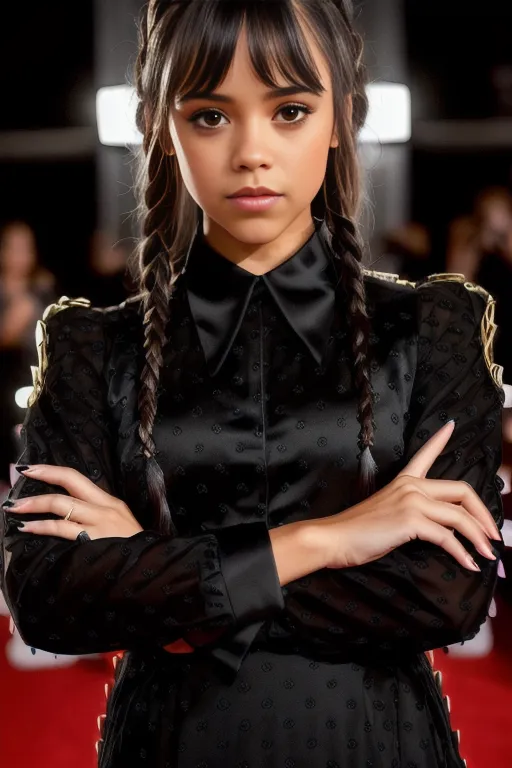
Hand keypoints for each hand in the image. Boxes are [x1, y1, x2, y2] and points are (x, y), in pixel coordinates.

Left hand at [3, 463, 195, 654]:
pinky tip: (28, 528)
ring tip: (15, 508)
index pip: (78, 478)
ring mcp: (100, 522)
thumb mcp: (121, 529)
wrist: (155, 570)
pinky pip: (62, 528)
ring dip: (34, 504)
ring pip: (61, 504)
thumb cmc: (136, 554)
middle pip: (70, 482)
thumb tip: (70, 518)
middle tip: (22, 473)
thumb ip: (100, 520)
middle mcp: (106, 507)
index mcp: (112, 502)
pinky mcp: (94, 539)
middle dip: (43, 475)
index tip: (33, 468)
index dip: (53, 470)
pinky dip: (41, 526)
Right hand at [316, 420, 500, 571]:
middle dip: (484, 515)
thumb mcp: (389, 515)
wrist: (334, 538)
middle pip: (462, 491)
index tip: (451, 425)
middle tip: (493, 535)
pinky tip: (468, 563)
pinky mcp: (410, 520)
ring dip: (479, 538)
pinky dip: (462, 553)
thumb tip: (444, 530)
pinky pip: (447, 537)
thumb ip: (415, 515)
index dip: (440, 440)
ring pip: (460, 516)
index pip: (425, 454)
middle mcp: (411, 486)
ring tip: (487, 554)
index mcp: (404, 481)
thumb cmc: (357, 531)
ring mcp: (411, 501)